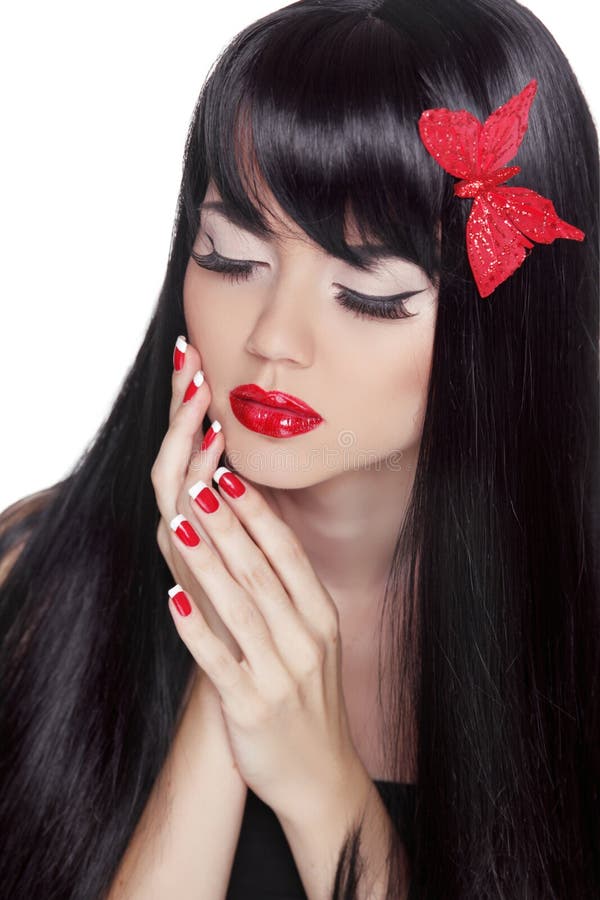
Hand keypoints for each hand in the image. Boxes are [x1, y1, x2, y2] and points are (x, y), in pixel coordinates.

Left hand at [153, 339, 364, 824]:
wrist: (321, 774)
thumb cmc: (309, 696)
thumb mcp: (314, 638)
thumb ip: (289, 591)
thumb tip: (256, 532)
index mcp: (321, 616)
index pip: (288, 554)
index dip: (258, 512)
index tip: (230, 474)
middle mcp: (305, 640)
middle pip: (262, 570)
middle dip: (228, 523)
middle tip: (199, 483)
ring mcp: (279, 674)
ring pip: (239, 606)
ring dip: (207, 562)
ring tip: (180, 523)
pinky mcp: (250, 707)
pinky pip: (218, 660)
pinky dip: (195, 626)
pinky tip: (174, 596)